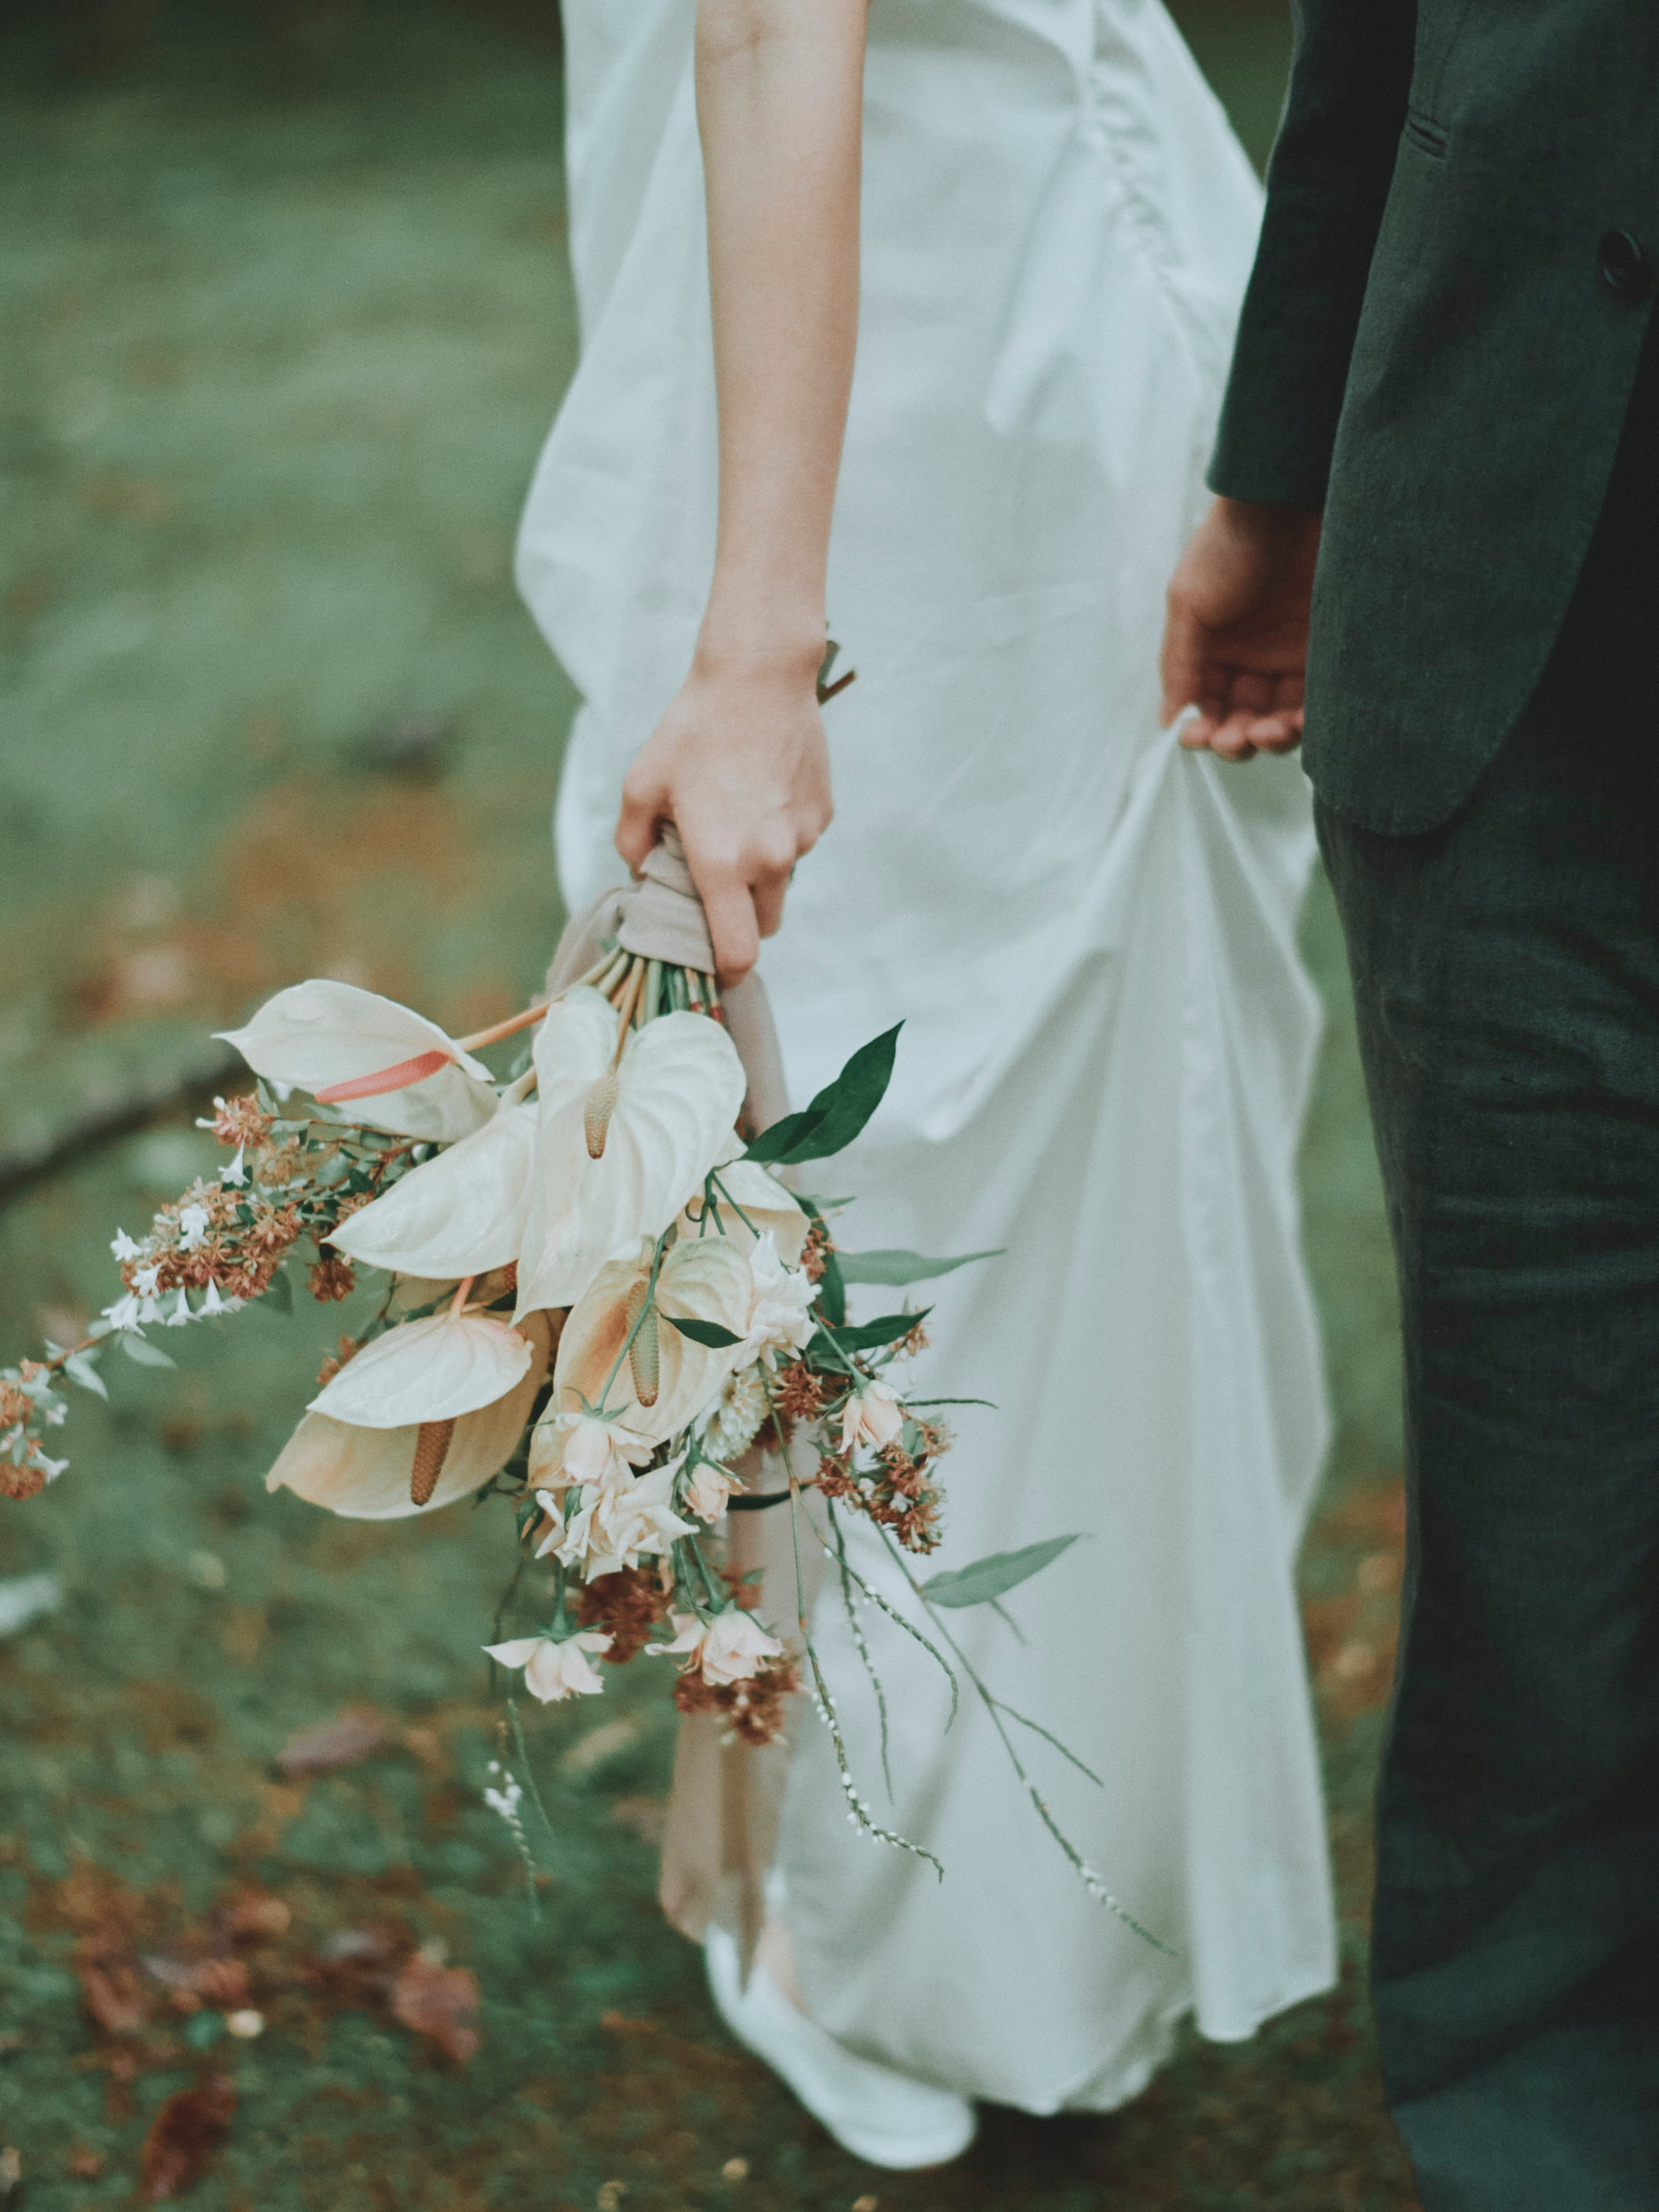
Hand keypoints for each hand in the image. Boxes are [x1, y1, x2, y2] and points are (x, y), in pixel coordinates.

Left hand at [616, 645, 833, 983]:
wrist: (758, 677)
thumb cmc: (692, 730)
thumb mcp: (642, 785)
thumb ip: (634, 843)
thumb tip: (641, 874)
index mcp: (721, 864)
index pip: (737, 952)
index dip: (725, 972)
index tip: (715, 971)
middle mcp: (769, 860)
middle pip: (763, 927)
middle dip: (740, 920)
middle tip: (714, 887)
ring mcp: (802, 839)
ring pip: (781, 882)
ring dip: (759, 873)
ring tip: (734, 820)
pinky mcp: (820, 815)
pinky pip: (798, 844)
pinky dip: (778, 835)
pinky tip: (758, 791)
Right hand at [1160, 497, 1321, 761]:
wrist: (1286, 500)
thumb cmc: (1229, 544)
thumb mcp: (1188, 602)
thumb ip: (1179, 662)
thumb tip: (1168, 719)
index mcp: (1210, 651)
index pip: (1206, 707)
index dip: (1203, 730)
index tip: (1202, 737)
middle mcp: (1250, 658)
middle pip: (1243, 719)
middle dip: (1238, 738)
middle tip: (1240, 738)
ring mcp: (1289, 655)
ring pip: (1280, 717)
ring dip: (1273, 737)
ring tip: (1272, 731)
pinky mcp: (1326, 650)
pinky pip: (1318, 699)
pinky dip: (1311, 720)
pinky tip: (1303, 722)